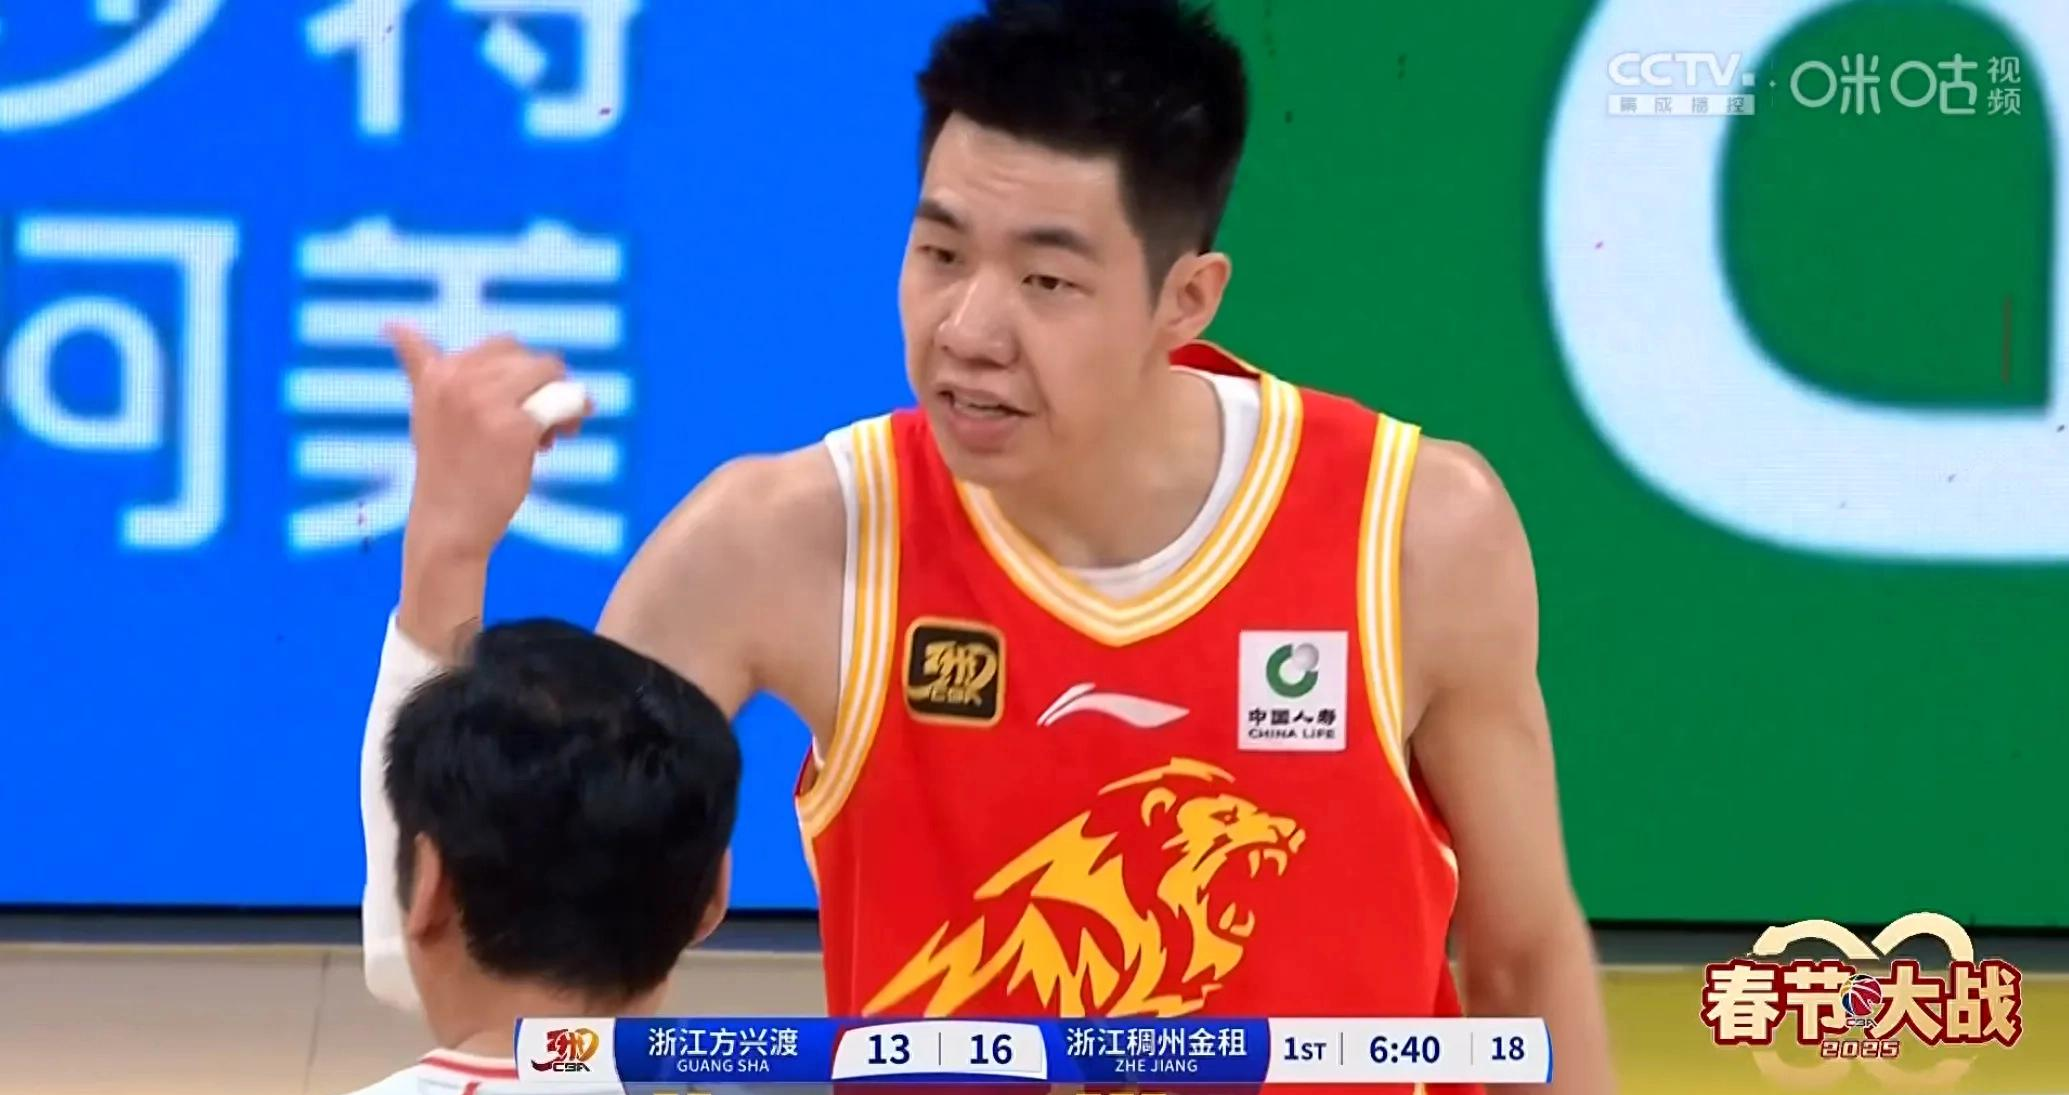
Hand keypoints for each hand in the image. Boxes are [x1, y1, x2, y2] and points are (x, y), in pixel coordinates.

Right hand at [390, 324, 586, 563]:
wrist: (449, 525)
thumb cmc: (444, 469)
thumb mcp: (426, 408)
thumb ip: (417, 363)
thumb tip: (391, 323)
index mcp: (437, 372)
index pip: (500, 346)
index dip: (520, 371)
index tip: (516, 402)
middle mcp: (459, 379)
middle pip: (528, 358)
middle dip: (543, 384)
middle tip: (544, 419)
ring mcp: (487, 402)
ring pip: (548, 374)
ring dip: (560, 398)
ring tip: (554, 431)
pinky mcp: (516, 427)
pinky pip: (560, 404)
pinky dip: (570, 416)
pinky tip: (561, 436)